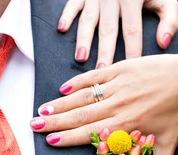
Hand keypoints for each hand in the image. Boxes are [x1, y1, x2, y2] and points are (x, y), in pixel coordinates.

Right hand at [31, 55, 177, 154]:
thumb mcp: (170, 142)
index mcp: (126, 126)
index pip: (90, 133)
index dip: (69, 138)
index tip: (49, 142)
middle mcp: (118, 106)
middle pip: (80, 116)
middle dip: (54, 122)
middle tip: (33, 125)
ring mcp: (119, 86)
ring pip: (84, 97)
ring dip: (60, 104)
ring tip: (41, 111)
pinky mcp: (123, 68)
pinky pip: (96, 76)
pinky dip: (78, 82)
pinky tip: (63, 89)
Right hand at [58, 0, 177, 64]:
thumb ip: (169, 18)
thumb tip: (163, 42)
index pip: (133, 30)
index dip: (132, 51)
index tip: (129, 72)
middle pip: (108, 29)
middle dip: (105, 51)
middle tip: (101, 70)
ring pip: (89, 20)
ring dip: (83, 38)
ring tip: (80, 57)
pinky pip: (73, 3)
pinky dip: (67, 15)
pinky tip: (62, 29)